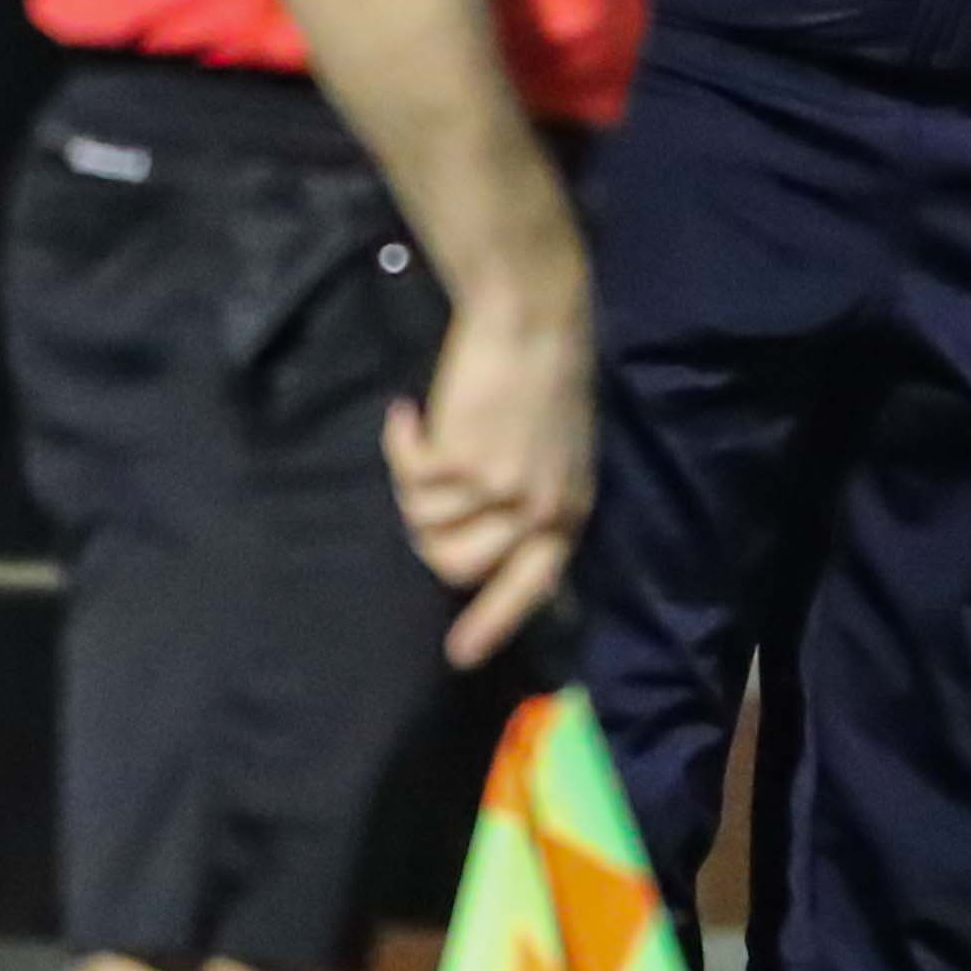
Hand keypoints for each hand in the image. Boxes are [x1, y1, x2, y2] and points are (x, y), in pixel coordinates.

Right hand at [380, 237, 593, 670]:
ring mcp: (498, 490)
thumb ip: (532, 500)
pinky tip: (408, 413)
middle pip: (459, 567)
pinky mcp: (458, 462)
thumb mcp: (556, 450)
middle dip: (428, 535)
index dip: (495, 623)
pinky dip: (401, 444)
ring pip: (425, 526)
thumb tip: (489, 546)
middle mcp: (538, 510)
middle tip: (422, 490)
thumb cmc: (543, 374)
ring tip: (422, 440)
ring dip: (412, 486)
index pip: (533, 585)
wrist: (532, 316)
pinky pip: (408, 478)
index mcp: (569, 511)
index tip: (460, 655)